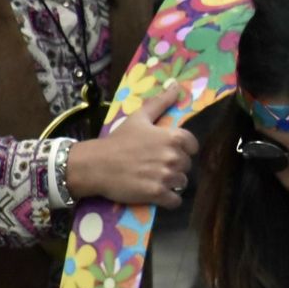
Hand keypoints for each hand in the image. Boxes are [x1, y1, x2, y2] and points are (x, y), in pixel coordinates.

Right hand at [67, 81, 197, 207]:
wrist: (95, 165)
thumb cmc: (118, 140)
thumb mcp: (139, 118)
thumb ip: (160, 102)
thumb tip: (176, 86)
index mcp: (172, 137)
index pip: (193, 145)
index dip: (183, 149)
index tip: (168, 151)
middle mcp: (173, 156)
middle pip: (187, 165)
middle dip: (175, 166)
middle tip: (155, 165)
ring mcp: (166, 176)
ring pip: (182, 183)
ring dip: (172, 183)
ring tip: (154, 179)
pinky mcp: (157, 194)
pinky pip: (176, 201)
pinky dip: (169, 200)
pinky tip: (157, 193)